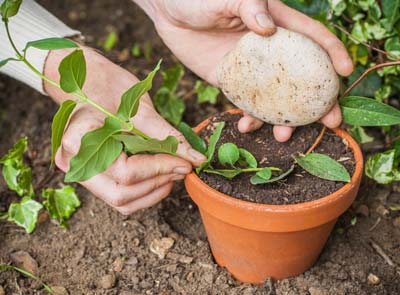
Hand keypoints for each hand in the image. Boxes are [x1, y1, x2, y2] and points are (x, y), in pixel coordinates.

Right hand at [44, 48, 205, 214]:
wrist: (89, 83)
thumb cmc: (110, 87)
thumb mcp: (141, 108)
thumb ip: (168, 137)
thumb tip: (196, 159)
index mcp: (78, 140)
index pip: (125, 171)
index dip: (159, 169)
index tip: (186, 163)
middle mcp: (73, 163)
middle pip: (121, 194)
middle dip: (158, 183)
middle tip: (183, 168)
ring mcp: (81, 173)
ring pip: (122, 201)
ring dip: (153, 191)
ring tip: (173, 172)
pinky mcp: (94, 178)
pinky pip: (120, 198)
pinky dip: (145, 193)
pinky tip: (161, 176)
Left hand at [137, 0, 353, 140]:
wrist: (169, 12)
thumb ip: (249, 7)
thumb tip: (268, 29)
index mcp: (277, 24)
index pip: (312, 38)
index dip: (332, 54)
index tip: (345, 73)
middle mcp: (268, 51)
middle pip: (301, 78)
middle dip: (318, 102)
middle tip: (331, 122)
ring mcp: (250, 70)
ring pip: (274, 98)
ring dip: (283, 119)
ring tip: (283, 136)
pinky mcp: (229, 82)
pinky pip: (244, 103)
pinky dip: (249, 118)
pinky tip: (248, 127)